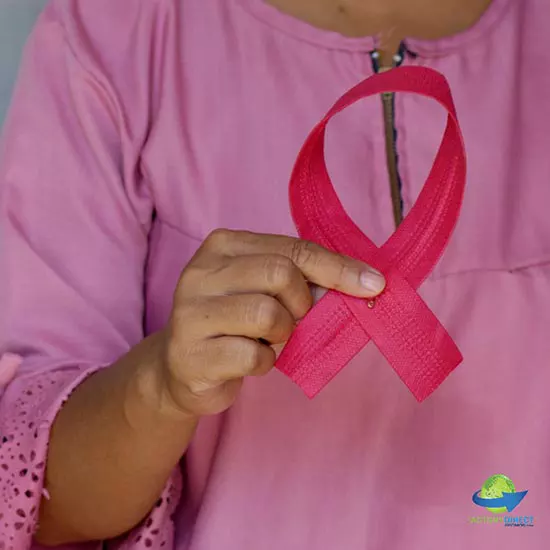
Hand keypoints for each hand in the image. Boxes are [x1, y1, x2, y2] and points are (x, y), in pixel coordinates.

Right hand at [159, 229, 384, 416]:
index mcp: (222, 245)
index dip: (338, 268)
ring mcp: (190, 313)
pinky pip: (253, 356)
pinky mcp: (190, 354)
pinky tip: (250, 360)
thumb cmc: (234, 322)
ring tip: (267, 340)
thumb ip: (301, 279)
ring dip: (282, 334)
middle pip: (280, 274)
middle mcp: (201, 272)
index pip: (293, 248)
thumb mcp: (263, 289)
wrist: (182, 366)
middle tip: (294, 320)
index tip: (374, 284)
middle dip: (302, 304)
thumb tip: (363, 284)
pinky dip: (265, 363)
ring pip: (268, 314)